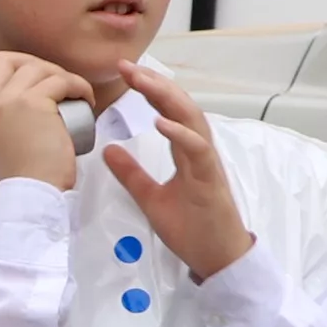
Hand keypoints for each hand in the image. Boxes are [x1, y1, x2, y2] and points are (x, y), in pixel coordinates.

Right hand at [0, 50, 90, 190]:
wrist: (35, 190)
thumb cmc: (23, 172)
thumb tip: (13, 91)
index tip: (11, 65)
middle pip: (0, 60)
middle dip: (28, 62)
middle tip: (49, 77)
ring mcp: (7, 102)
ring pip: (34, 67)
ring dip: (58, 74)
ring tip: (71, 91)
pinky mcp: (34, 103)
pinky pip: (60, 80)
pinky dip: (78, 85)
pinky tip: (84, 97)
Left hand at [97, 63, 251, 280]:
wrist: (217, 259)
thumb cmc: (192, 229)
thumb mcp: (151, 198)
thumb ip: (132, 174)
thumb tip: (108, 150)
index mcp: (187, 152)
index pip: (168, 111)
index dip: (149, 90)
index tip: (124, 73)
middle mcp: (200, 151)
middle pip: (181, 107)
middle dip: (155, 84)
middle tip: (127, 67)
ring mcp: (207, 164)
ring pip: (192, 120)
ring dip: (168, 98)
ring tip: (143, 82)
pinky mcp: (211, 181)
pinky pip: (198, 150)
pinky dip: (180, 133)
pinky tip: (161, 121)